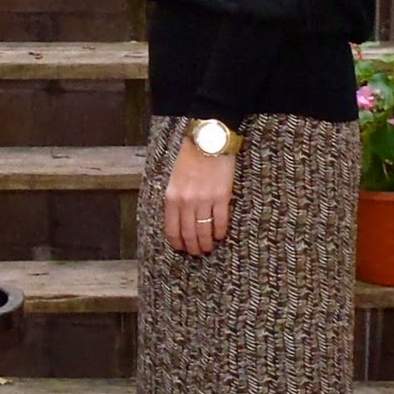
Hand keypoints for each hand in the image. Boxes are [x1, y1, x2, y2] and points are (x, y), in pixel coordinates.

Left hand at [164, 138, 236, 255]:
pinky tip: (220, 235)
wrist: (208, 141)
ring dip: (206, 243)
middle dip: (192, 247)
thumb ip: (174, 199)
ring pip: (204, 231)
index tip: (181, 248)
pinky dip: (220, 231)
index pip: (172, 228)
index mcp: (172, 197)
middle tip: (196, 252)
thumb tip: (177, 219)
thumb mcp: (173, 178)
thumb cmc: (189, 157)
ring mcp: (205, 200)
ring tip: (208, 248)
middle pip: (188, 233)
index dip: (177, 242)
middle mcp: (187, 202)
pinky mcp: (222, 197)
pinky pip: (220, 221)